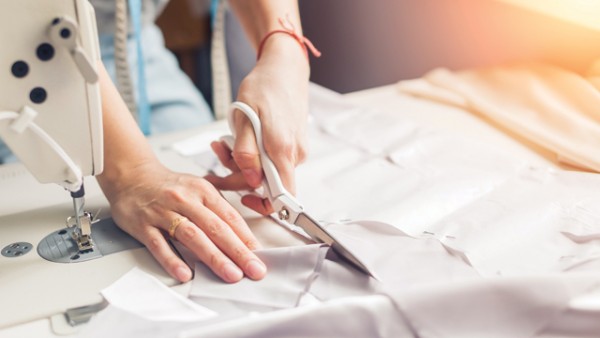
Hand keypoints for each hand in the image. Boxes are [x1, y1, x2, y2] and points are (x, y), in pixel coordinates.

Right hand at [100, 160, 266, 282]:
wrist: (131, 176)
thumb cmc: (169, 187)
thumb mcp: (198, 189)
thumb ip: (218, 209)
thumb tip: (242, 236)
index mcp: (203, 191)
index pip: (229, 217)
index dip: (246, 237)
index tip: (259, 255)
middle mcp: (185, 200)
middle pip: (215, 228)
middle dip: (237, 251)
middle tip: (253, 269)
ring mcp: (163, 212)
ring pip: (192, 236)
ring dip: (213, 257)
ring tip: (230, 274)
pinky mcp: (143, 225)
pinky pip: (159, 244)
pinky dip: (172, 259)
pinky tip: (185, 273)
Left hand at [206, 35, 309, 214]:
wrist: (284, 68)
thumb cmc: (264, 87)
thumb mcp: (245, 118)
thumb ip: (246, 153)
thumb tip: (250, 181)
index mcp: (283, 151)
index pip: (282, 197)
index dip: (262, 205)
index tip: (243, 197)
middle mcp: (294, 154)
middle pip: (267, 183)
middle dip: (238, 174)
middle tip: (217, 154)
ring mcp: (295, 149)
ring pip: (266, 169)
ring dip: (242, 161)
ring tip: (223, 141)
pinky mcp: (292, 143)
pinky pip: (271, 158)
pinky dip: (253, 152)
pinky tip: (240, 137)